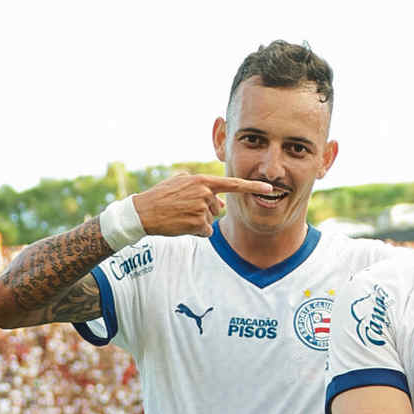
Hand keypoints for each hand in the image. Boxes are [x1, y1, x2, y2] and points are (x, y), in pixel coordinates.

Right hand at [132, 174, 274, 237]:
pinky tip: (181, 225)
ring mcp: (202, 209)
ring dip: (198, 221)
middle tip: (183, 208)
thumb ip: (203, 188)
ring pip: (210, 220)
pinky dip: (196, 231)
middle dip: (204, 211)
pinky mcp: (198, 224)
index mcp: (202, 181)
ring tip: (180, 215)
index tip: (269, 188)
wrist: (144, 212)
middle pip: (217, 208)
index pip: (233, 184)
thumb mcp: (181, 184)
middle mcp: (205, 193)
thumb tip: (222, 203)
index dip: (252, 187)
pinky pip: (206, 231)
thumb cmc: (162, 197)